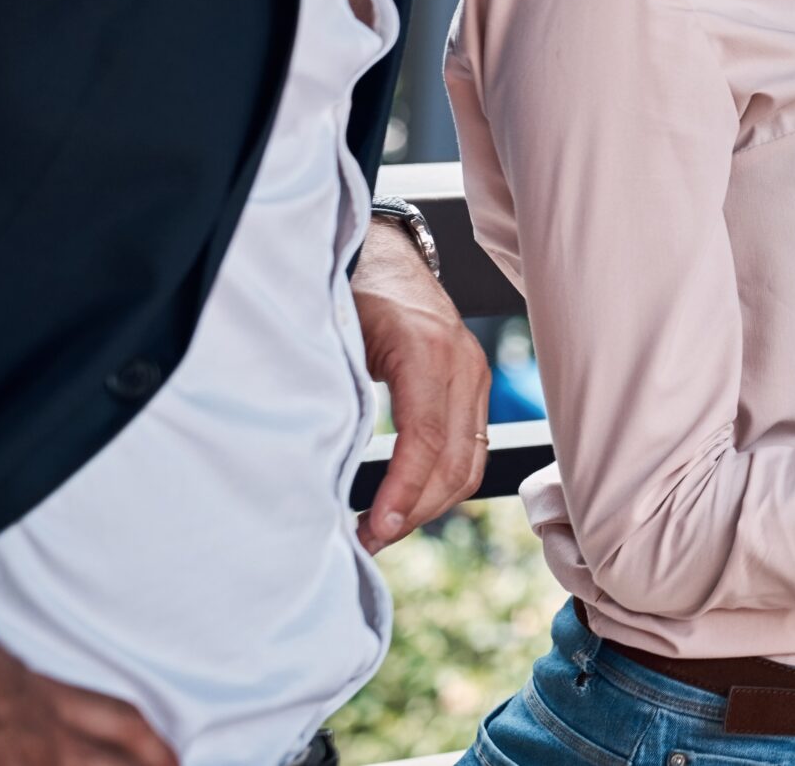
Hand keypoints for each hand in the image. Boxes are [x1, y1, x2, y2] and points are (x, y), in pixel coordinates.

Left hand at [352, 215, 490, 550]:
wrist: (384, 252)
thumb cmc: (350, 291)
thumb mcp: (336, 337)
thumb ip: (337, 395)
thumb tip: (320, 472)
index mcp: (427, 350)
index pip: (426, 440)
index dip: (402, 493)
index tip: (373, 531)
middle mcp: (464, 364)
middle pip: (456, 462)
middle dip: (414, 512)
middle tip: (366, 542)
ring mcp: (475, 374)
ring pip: (470, 463)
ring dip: (429, 505)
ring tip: (382, 530)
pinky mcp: (473, 385)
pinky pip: (470, 448)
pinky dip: (441, 484)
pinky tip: (404, 502)